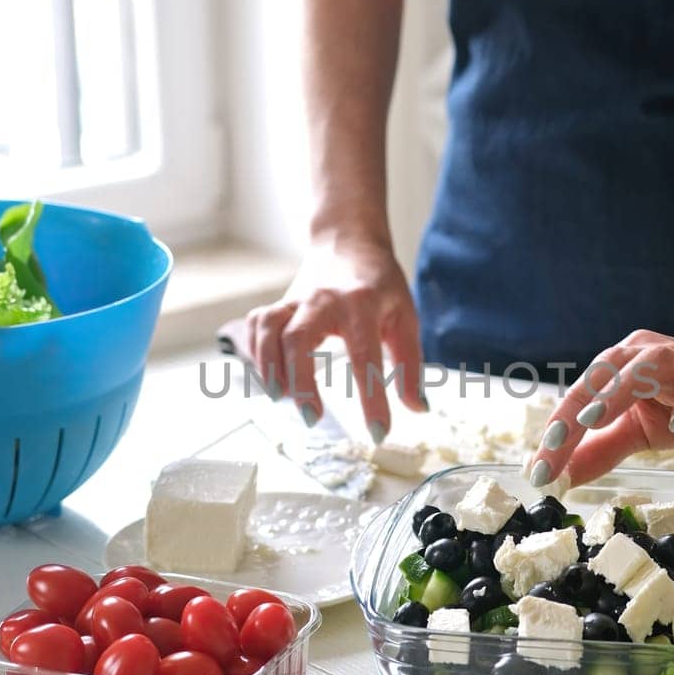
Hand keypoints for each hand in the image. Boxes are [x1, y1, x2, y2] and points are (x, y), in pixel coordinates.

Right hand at [244, 232, 425, 439]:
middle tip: (313, 418)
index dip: (371, 398)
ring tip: (282, 398)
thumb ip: (410, 364)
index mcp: (361, 303)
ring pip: (268, 330)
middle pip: (297, 337)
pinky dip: (257, 354)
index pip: (365, 356)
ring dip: (269, 368)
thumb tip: (417, 408)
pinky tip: (272, 378)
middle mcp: (322, 300)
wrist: (348, 241)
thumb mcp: (404, 317)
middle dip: (300, 380)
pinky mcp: (278, 303)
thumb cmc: (379, 284)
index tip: (379, 432)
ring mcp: (295, 300)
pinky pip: (256, 326)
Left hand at [528, 329, 673, 487]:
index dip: (559, 427)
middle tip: (556, 442)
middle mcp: (648, 353)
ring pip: (651, 363)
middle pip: (607, 369)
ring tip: (598, 420)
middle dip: (578, 406)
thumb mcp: (638, 433)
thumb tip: (559, 478)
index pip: (584, 391)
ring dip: (621, 389)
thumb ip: (600, 451)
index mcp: (622, 364)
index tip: (540, 468)